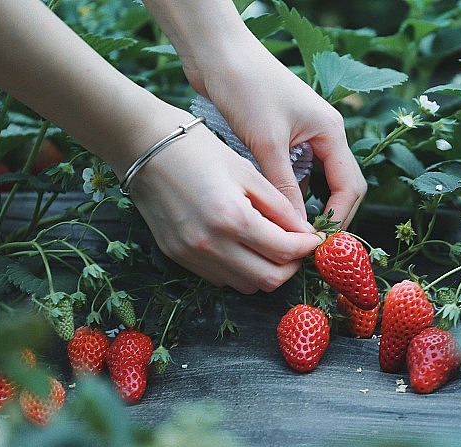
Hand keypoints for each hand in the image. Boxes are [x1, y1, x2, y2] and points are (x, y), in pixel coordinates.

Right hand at [125, 111, 321, 293]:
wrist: (145, 147)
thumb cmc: (199, 150)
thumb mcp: (248, 172)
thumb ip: (280, 207)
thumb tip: (305, 233)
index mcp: (232, 218)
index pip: (285, 251)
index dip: (307, 248)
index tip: (316, 239)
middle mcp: (211, 245)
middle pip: (269, 280)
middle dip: (291, 266)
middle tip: (298, 248)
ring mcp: (191, 255)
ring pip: (246, 286)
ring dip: (266, 271)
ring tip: (272, 246)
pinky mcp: (177, 258)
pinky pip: (221, 278)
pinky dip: (241, 270)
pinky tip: (244, 246)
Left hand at [185, 45, 366, 228]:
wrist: (217, 54)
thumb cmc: (246, 88)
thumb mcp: (267, 143)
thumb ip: (285, 187)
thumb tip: (298, 229)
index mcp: (331, 131)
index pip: (350, 185)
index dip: (340, 217)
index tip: (321, 244)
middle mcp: (324, 133)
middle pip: (342, 185)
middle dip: (331, 215)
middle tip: (311, 246)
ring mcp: (305, 134)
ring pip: (319, 180)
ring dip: (311, 205)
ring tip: (294, 233)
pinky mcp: (284, 135)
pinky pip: (298, 172)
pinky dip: (293, 192)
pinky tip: (278, 209)